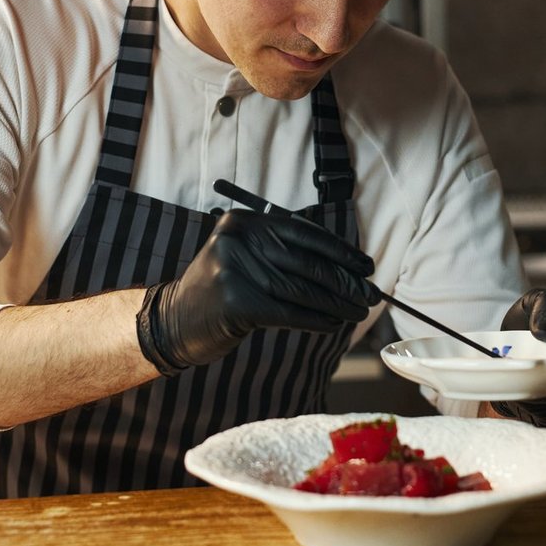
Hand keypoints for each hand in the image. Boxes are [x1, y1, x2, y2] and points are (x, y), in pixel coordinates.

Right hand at [136, 209, 378, 373]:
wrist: (174, 322)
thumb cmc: (221, 291)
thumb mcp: (246, 258)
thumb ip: (285, 254)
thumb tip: (347, 267)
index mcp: (244, 221)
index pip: (304, 233)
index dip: (340, 251)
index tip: (366, 266)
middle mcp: (238, 239)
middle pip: (306, 262)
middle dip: (345, 281)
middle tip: (372, 295)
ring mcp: (234, 270)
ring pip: (302, 290)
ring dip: (337, 304)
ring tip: (359, 312)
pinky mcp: (236, 302)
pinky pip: (289, 312)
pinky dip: (317, 319)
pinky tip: (334, 324)